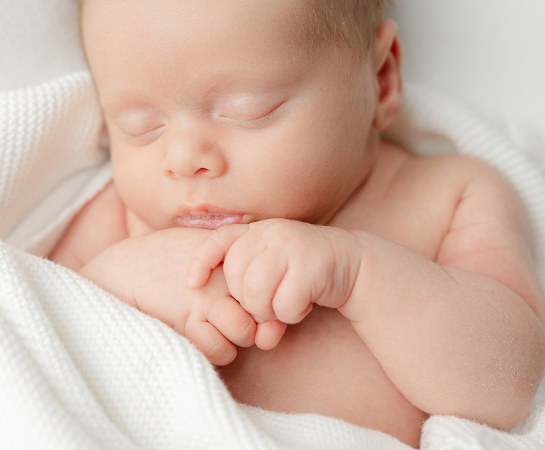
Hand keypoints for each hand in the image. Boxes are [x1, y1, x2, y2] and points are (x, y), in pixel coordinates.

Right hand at [81, 227, 258, 365]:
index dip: (261, 304)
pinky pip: (218, 349)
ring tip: (215, 331)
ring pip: (244, 333)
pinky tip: (200, 339)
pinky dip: (214, 351)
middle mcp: (224, 276)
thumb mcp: (203, 250)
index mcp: (231, 255)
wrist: (126, 268)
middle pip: (262, 311)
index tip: (246, 308)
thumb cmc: (167, 259)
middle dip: (253, 324)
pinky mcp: (188, 320)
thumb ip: (231, 266)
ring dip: (233, 339)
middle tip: (232, 322)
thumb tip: (259, 297)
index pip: (266, 286)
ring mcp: (207, 298)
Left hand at [186, 219, 362, 345]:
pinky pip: (284, 304)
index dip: (200, 261)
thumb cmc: (301, 273)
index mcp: (258, 230)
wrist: (352, 265)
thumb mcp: (271, 268)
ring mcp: (292, 246)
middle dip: (247, 303)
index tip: (192, 284)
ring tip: (283, 307)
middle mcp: (272, 232)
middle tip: (267, 308)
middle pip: (236, 277)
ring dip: (267, 311)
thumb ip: (246, 283)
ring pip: (256, 292)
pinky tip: (304, 304)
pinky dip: (291, 314)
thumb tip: (216, 314)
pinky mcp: (312, 265)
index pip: (218, 240)